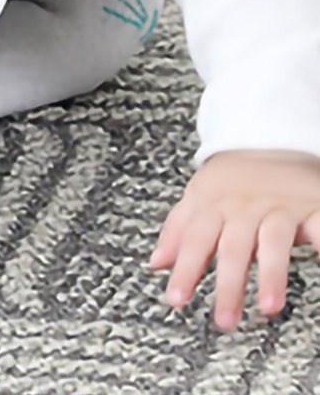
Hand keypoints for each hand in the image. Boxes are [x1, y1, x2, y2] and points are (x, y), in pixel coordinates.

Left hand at [150, 150, 319, 328]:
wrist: (269, 138)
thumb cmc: (230, 178)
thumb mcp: (198, 196)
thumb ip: (177, 230)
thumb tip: (155, 263)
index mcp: (213, 204)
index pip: (195, 240)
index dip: (184, 269)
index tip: (175, 300)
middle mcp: (244, 207)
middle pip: (233, 248)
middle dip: (228, 285)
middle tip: (224, 321)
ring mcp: (278, 206)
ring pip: (273, 241)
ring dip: (271, 274)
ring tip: (268, 307)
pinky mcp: (311, 206)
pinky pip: (319, 227)